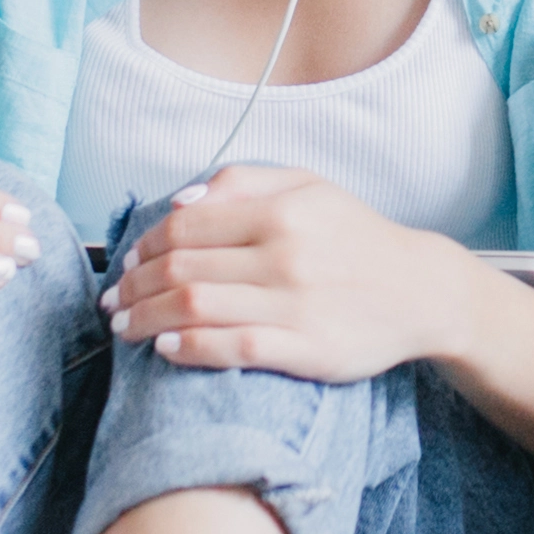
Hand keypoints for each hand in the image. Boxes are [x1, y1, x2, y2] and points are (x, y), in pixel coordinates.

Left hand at [102, 167, 480, 380]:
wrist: (421, 291)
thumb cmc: (357, 238)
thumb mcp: (309, 188)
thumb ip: (243, 183)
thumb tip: (180, 200)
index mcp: (282, 211)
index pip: (187, 226)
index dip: (144, 245)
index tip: (126, 262)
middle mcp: (285, 255)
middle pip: (182, 268)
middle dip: (135, 287)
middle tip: (113, 303)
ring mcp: (295, 305)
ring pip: (197, 308)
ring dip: (148, 319)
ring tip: (126, 329)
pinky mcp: (306, 349)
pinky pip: (233, 348)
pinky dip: (190, 349)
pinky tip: (166, 350)